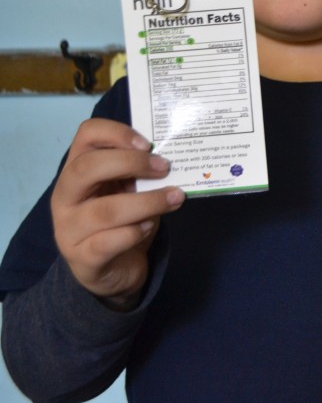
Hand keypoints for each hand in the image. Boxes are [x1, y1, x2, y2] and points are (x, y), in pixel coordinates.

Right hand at [51, 118, 185, 307]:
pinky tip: (149, 227)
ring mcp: (69, 229)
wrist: (115, 270)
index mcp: (77, 171)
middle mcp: (65, 197)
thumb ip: (140, 173)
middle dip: (131, 163)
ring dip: (147, 202)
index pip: (85, 136)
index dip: (116, 132)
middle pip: (86, 168)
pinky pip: (107, 243)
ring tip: (174, 198)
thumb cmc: (123, 221)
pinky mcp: (82, 259)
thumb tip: (170, 157)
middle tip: (165, 168)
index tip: (148, 143)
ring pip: (105, 210)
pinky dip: (133, 233)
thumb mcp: (130, 191)